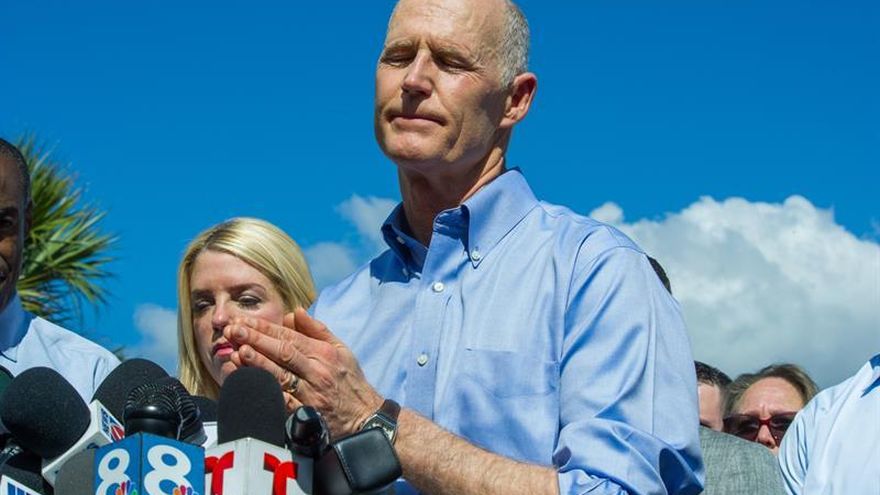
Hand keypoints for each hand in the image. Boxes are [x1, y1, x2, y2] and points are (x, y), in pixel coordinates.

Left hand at [224, 308, 381, 436]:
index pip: (290, 337)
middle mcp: (317, 372)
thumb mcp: (341, 350)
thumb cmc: (350, 381)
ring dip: (257, 363)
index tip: (245, 321)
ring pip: (279, 376)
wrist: (363, 417)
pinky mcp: (305, 415)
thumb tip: (295, 311)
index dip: (266, 328)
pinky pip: (281, 401)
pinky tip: (248, 383)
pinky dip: (264, 391)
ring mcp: (310, 394)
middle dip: (255, 339)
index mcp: (324, 353)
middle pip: (282, 352)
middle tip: (233, 330)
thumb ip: (317, 330)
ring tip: (237, 350)